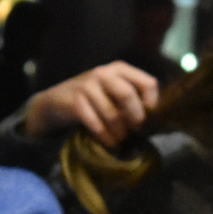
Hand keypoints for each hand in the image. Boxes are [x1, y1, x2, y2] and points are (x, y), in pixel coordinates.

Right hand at [23, 61, 159, 147]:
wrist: (56, 101)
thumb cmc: (92, 98)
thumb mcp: (112, 91)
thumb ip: (132, 97)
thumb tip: (156, 119)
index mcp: (119, 69)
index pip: (148, 83)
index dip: (152, 104)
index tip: (150, 119)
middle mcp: (104, 73)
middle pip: (128, 96)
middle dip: (135, 119)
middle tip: (136, 131)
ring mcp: (87, 86)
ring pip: (112, 114)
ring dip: (120, 133)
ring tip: (122, 141)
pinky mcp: (75, 102)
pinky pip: (97, 124)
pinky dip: (106, 138)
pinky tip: (110, 144)